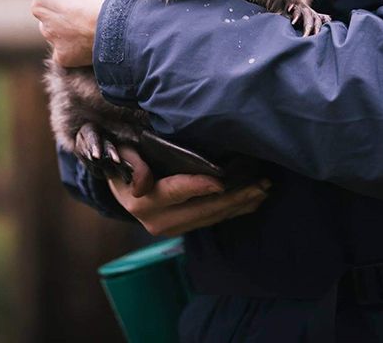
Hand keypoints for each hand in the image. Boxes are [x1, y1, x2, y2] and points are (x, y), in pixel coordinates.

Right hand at [108, 146, 270, 236]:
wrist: (118, 185)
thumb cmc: (125, 158)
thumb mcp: (123, 154)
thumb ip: (133, 165)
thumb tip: (143, 184)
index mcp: (143, 202)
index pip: (176, 191)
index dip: (199, 186)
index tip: (222, 180)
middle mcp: (159, 221)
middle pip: (202, 209)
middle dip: (234, 198)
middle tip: (260, 184)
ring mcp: (173, 228)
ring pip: (212, 218)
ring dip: (239, 205)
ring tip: (264, 189)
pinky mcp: (184, 228)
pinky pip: (212, 221)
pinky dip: (234, 211)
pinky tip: (253, 201)